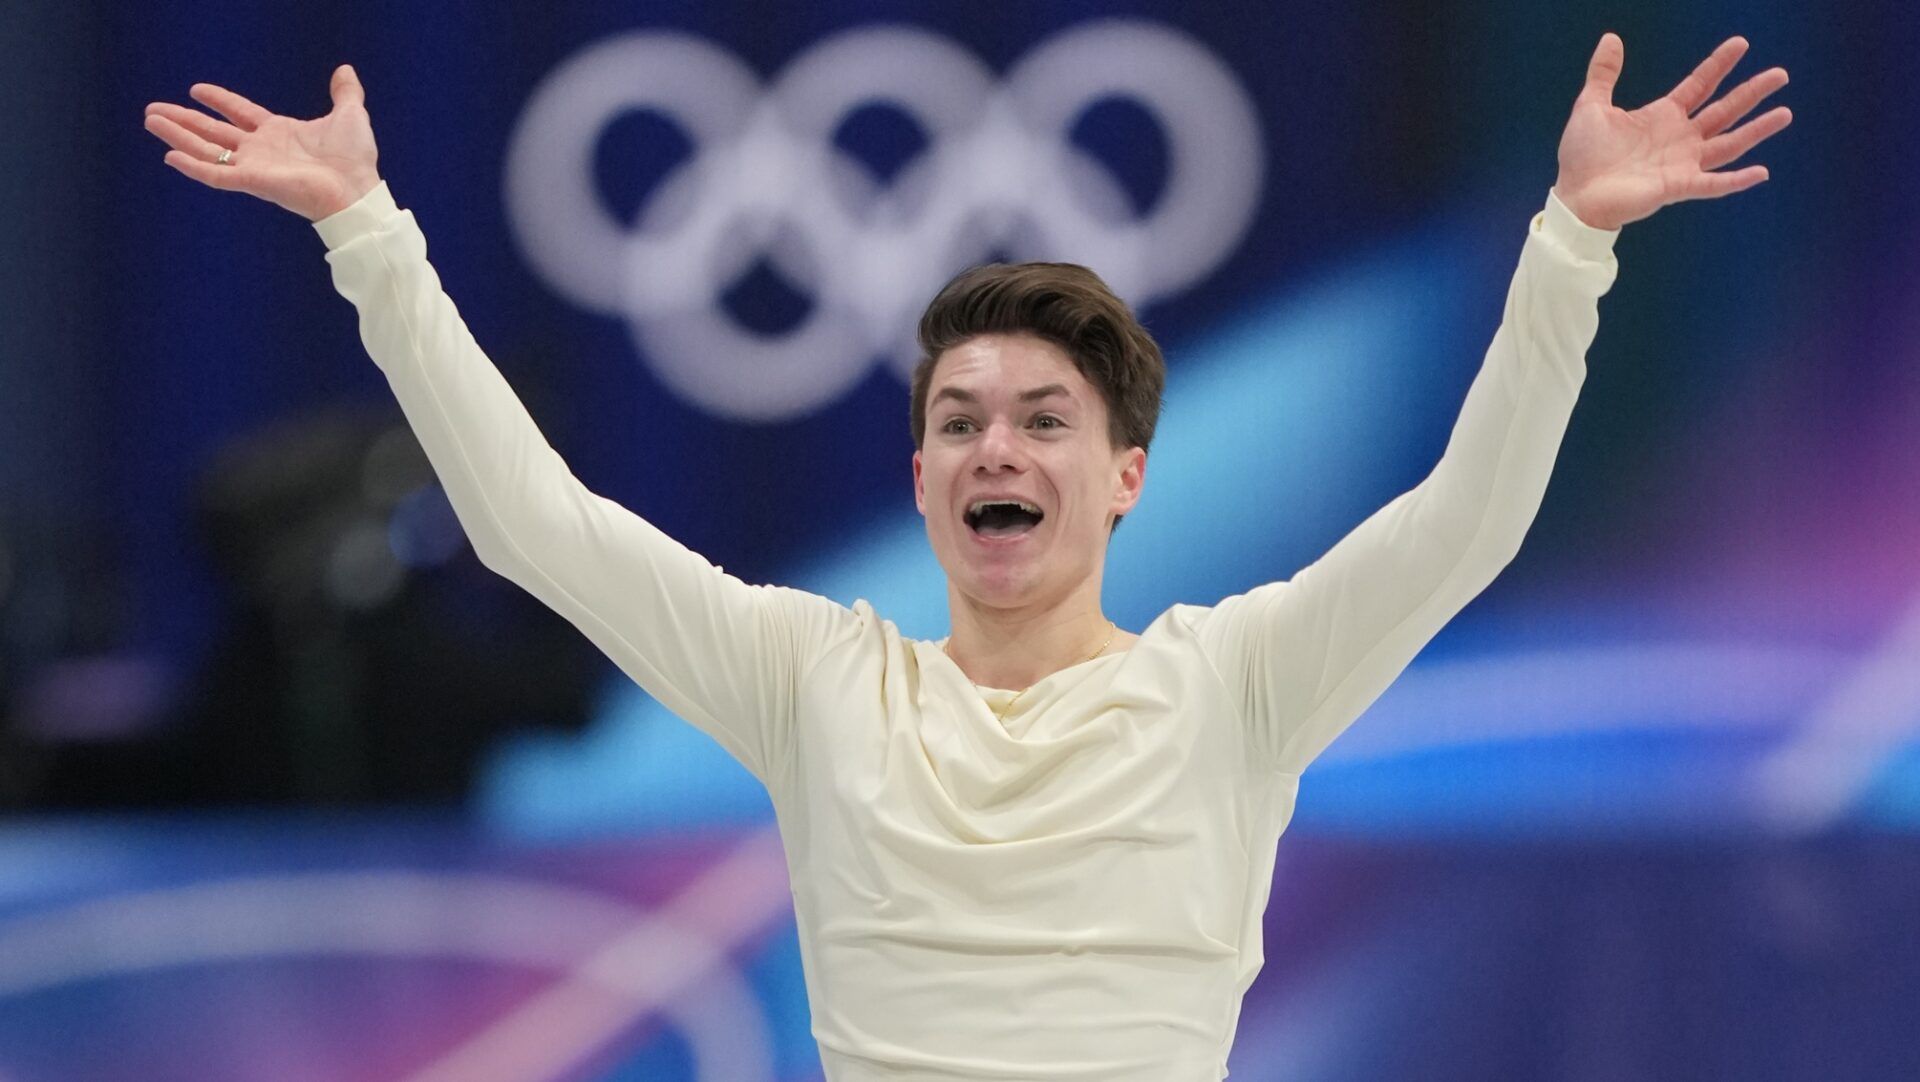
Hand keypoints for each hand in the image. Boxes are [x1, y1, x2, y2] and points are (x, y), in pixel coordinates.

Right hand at [143, 65, 382, 221]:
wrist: (358, 189)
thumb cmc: (355, 160)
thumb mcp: (350, 116)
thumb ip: (344, 94)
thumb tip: (345, 71)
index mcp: (278, 134)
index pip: (240, 114)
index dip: (219, 100)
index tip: (196, 89)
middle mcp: (261, 150)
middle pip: (213, 132)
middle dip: (184, 120)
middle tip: (153, 110)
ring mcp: (254, 167)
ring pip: (207, 149)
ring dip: (178, 135)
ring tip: (151, 121)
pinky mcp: (253, 182)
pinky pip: (216, 175)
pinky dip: (193, 166)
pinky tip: (170, 156)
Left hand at [1553, 34, 1790, 230]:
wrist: (1574, 195)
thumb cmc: (1583, 156)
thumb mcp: (1591, 106)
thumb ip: (1604, 74)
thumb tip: (1611, 38)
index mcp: (1662, 116)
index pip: (1700, 85)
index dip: (1719, 64)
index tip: (1741, 43)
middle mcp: (1680, 138)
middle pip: (1724, 110)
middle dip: (1752, 92)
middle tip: (1781, 74)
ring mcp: (1682, 163)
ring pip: (1729, 143)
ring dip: (1757, 130)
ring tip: (1785, 113)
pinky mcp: (1678, 187)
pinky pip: (1713, 184)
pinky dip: (1736, 180)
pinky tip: (1761, 172)